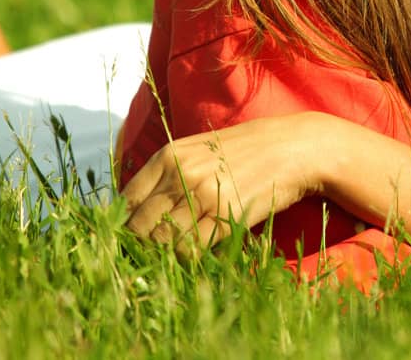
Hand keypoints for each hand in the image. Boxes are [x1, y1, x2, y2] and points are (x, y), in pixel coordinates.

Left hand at [121, 113, 330, 252]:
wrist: (290, 148)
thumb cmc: (242, 152)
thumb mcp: (197, 152)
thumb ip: (166, 176)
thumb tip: (135, 213)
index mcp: (168, 157)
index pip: (126, 201)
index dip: (121, 226)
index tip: (125, 241)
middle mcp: (180, 175)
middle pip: (139, 225)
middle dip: (138, 247)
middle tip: (143, 259)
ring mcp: (202, 196)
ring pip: (162, 241)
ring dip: (161, 256)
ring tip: (166, 262)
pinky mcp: (225, 217)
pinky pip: (191, 250)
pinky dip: (186, 259)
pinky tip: (193, 256)